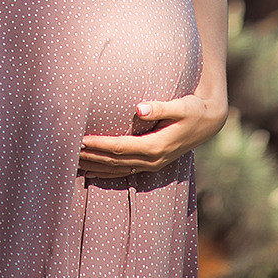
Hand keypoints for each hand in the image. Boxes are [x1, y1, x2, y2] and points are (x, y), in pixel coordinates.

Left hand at [77, 94, 227, 178]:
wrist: (209, 122)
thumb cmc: (194, 109)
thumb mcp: (181, 105)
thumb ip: (160, 106)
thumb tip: (139, 108)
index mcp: (156, 146)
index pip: (120, 147)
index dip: (100, 145)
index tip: (80, 139)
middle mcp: (152, 159)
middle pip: (115, 162)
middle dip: (91, 157)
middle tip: (68, 151)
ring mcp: (152, 164)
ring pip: (117, 169)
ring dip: (95, 167)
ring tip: (73, 162)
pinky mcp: (151, 163)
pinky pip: (124, 171)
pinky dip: (106, 172)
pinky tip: (91, 171)